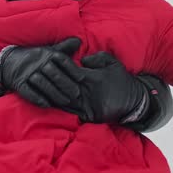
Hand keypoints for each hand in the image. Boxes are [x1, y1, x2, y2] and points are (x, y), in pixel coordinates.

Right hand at [0, 38, 81, 107]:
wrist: (9, 63)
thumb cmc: (35, 58)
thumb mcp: (48, 51)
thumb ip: (64, 48)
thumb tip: (79, 40)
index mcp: (46, 54)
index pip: (61, 60)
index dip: (72, 69)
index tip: (82, 78)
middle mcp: (37, 62)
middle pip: (54, 73)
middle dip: (66, 84)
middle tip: (77, 94)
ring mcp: (27, 72)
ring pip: (43, 83)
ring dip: (55, 93)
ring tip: (66, 102)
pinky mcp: (19, 82)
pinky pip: (28, 91)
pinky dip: (38, 98)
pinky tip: (47, 104)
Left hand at [28, 51, 148, 123]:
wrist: (134, 102)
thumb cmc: (122, 80)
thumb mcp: (113, 63)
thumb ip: (98, 58)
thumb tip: (84, 60)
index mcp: (93, 79)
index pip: (73, 70)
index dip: (62, 64)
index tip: (53, 56)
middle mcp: (88, 92)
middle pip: (65, 85)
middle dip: (52, 76)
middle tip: (40, 68)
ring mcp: (87, 105)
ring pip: (64, 99)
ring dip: (50, 91)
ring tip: (38, 83)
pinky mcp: (88, 116)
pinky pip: (69, 111)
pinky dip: (58, 105)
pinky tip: (48, 99)